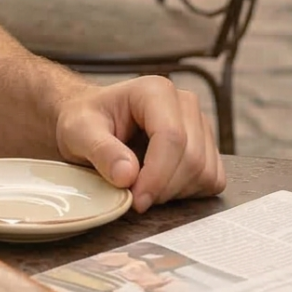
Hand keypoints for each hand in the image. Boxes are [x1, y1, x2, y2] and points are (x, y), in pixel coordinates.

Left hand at [55, 74, 224, 212]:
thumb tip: (127, 175)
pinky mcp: (207, 147)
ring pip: (205, 172)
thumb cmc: (85, 122)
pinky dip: (188, 192)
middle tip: (133, 198)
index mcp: (155, 91)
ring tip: (143, 188)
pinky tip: (161, 187)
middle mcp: (185, 104)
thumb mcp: (78, 132)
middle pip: (192, 158)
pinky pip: (213, 180)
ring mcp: (200, 125)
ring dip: (174, 192)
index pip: (172, 137)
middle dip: (163, 188)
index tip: (136, 200)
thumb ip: (101, 151)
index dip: (157, 175)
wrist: (92, 122)